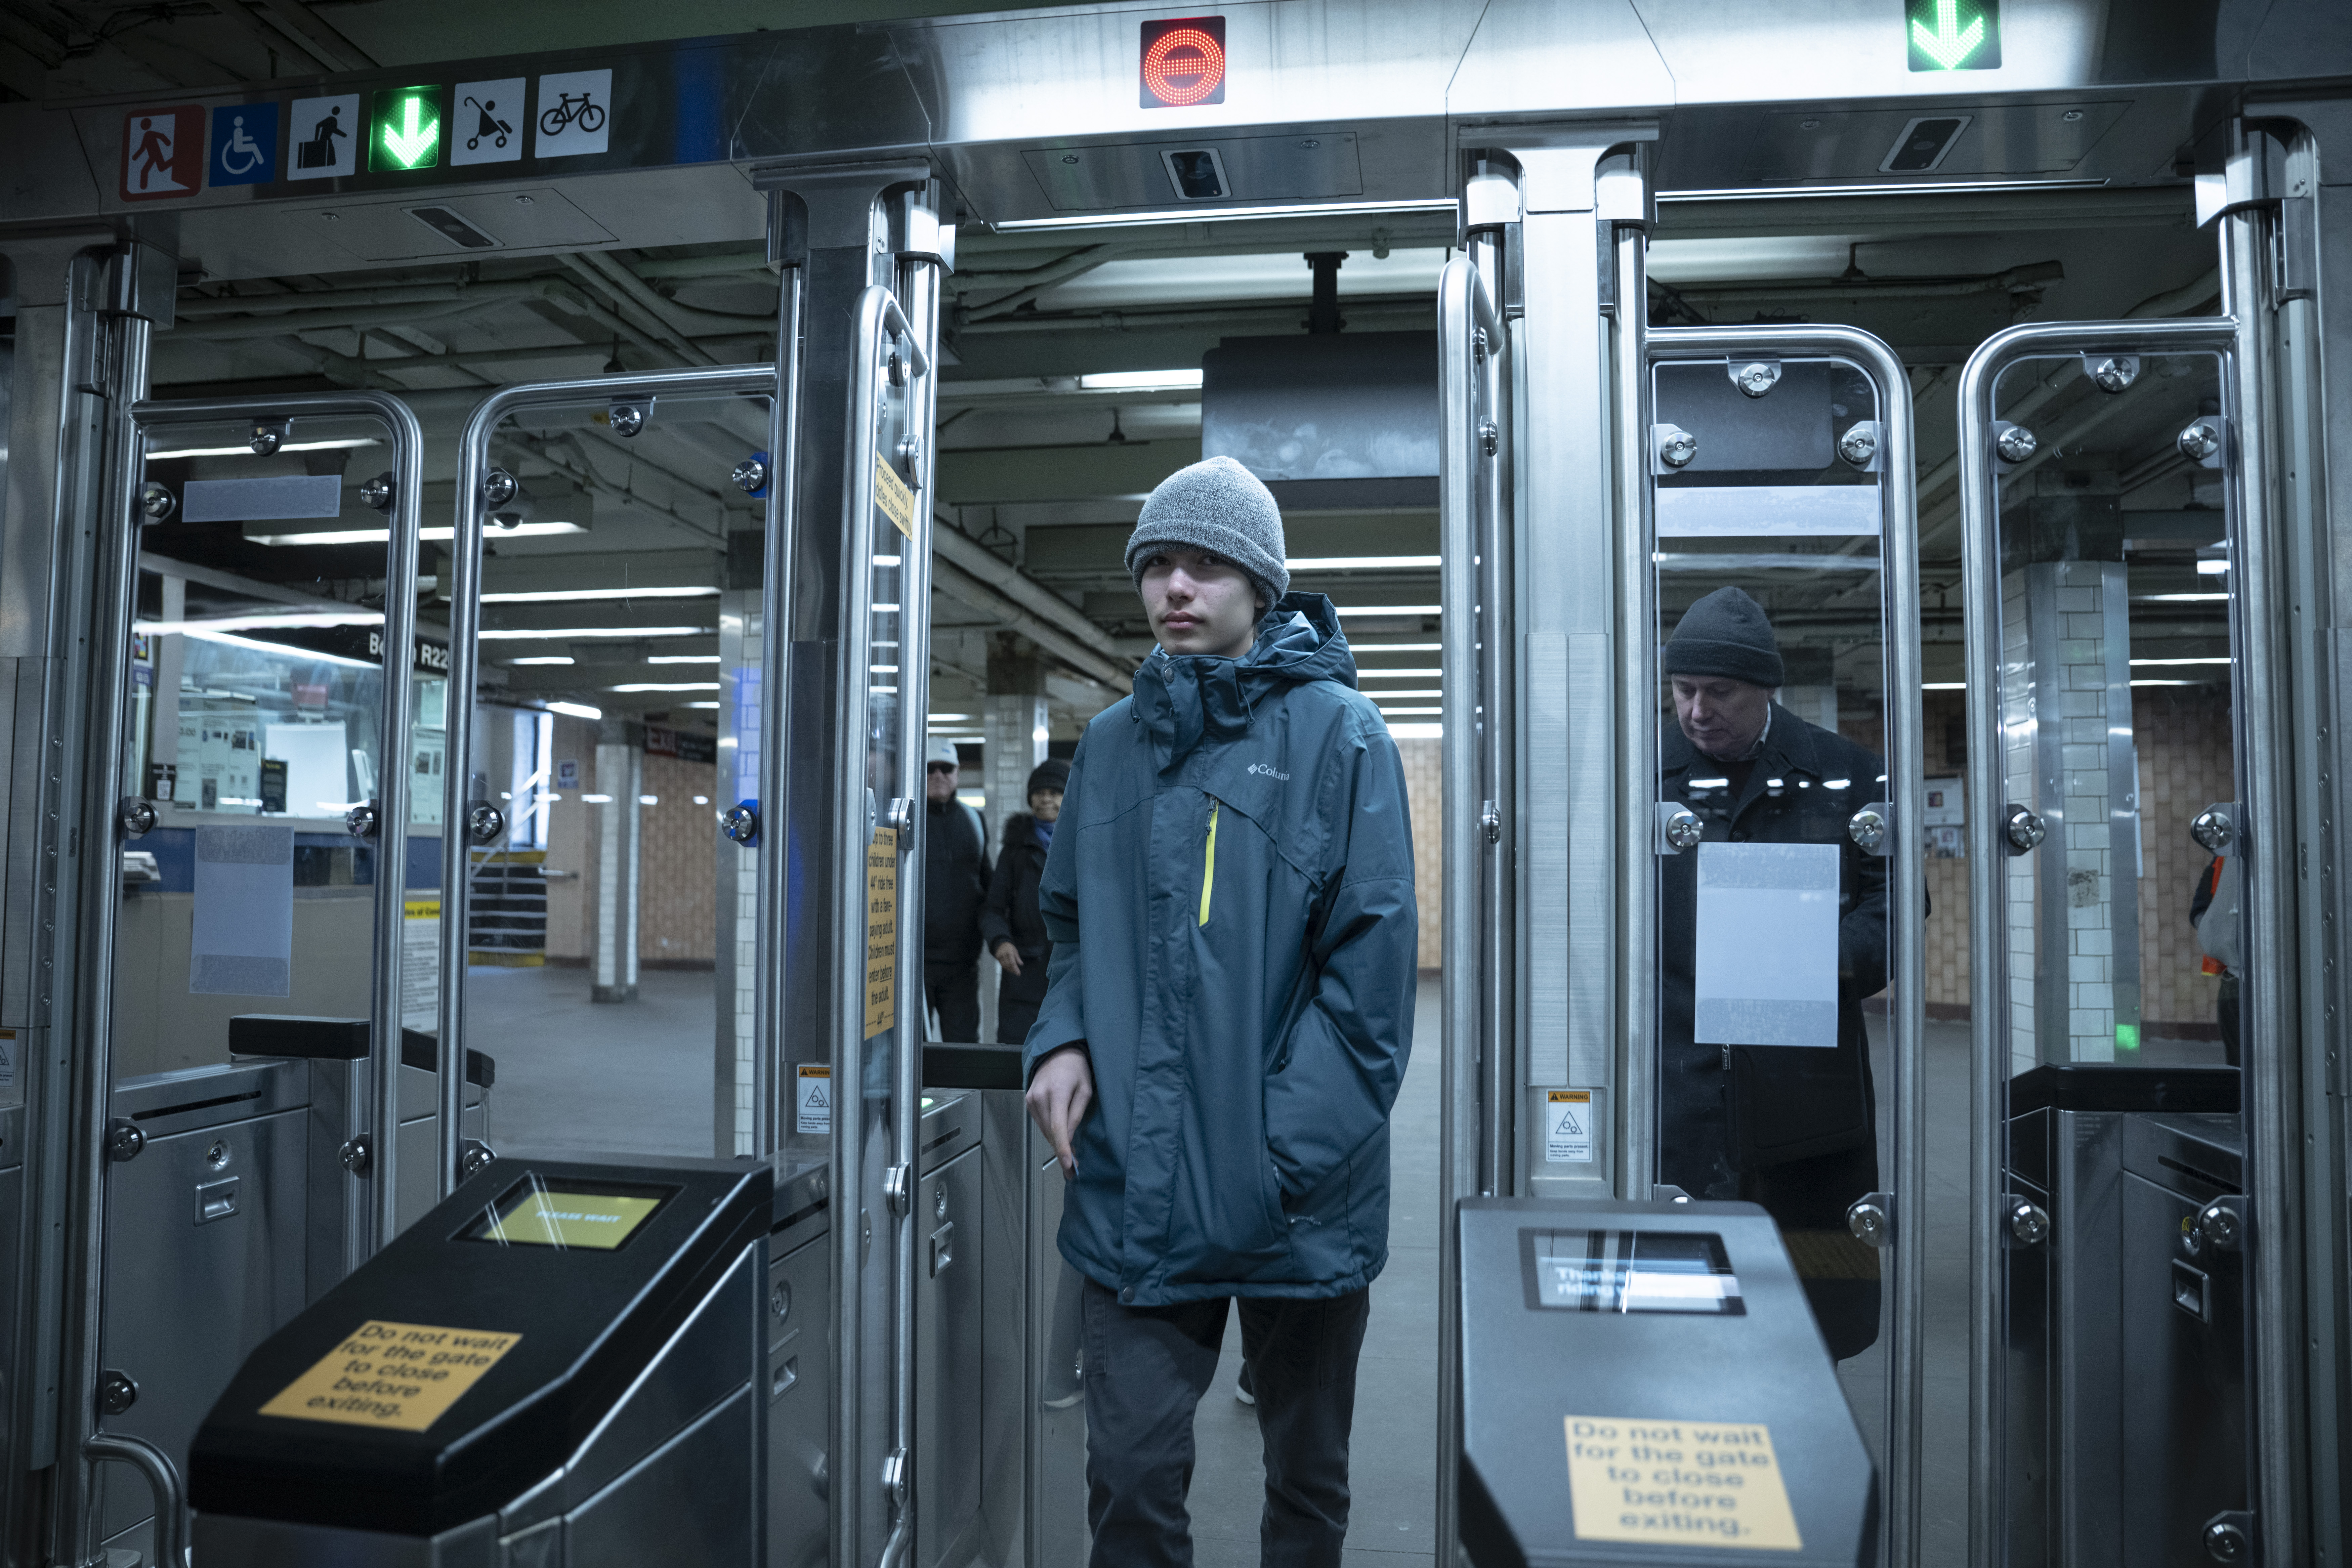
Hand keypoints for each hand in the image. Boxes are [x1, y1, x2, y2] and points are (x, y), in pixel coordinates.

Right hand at [993, 940, 1022, 975]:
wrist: (1001, 943)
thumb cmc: (1009, 947)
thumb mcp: (1015, 950)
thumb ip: (1017, 958)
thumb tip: (1021, 964)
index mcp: (1009, 952)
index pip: (1012, 962)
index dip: (1015, 968)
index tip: (1018, 973)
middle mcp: (1003, 954)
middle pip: (1008, 965)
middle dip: (1013, 970)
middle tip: (1016, 972)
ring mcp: (999, 956)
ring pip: (1004, 966)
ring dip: (1009, 969)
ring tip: (1013, 971)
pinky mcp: (997, 958)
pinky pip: (1001, 965)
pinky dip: (1005, 967)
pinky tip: (1009, 968)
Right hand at [1025, 1044, 1092, 1178]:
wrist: (1057, 1052)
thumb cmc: (1076, 1069)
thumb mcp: (1085, 1091)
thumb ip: (1076, 1115)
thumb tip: (1069, 1139)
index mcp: (1057, 1092)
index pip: (1058, 1127)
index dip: (1063, 1149)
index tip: (1068, 1165)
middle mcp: (1040, 1097)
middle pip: (1050, 1132)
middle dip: (1062, 1151)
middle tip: (1075, 1168)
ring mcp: (1031, 1099)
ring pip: (1044, 1131)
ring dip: (1056, 1142)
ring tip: (1070, 1153)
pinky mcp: (1028, 1101)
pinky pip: (1040, 1123)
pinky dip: (1050, 1131)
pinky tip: (1060, 1134)